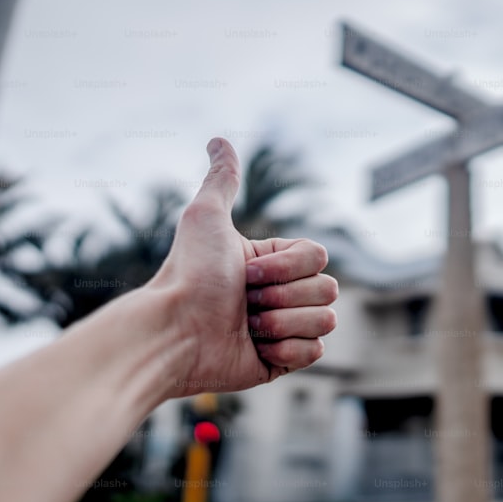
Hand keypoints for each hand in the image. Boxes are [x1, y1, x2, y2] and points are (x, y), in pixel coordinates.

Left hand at [150, 137, 336, 397]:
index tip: (246, 272)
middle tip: (244, 302)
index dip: (287, 267)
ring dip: (282, 323)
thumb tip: (219, 139)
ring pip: (325, 321)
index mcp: (272, 262)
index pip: (319, 257)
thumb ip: (222, 180)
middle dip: (283, 297)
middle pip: (328, 289)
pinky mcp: (283, 362)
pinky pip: (315, 352)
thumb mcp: (205, 217)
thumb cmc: (188, 275)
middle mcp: (281, 293)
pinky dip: (285, 350)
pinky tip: (254, 348)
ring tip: (246, 327)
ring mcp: (285, 328)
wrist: (174, 333)